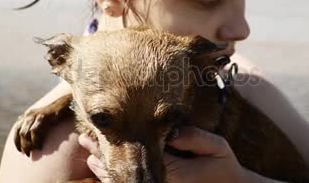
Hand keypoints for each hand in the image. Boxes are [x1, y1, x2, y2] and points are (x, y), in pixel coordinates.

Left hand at [78, 127, 271, 181]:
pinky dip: (115, 179)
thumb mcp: (216, 147)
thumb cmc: (223, 166)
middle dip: (103, 154)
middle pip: (125, 170)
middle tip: (84, 140)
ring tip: (89, 154)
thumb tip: (170, 130)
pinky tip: (103, 171)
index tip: (98, 131)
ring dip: (105, 168)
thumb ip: (194, 138)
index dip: (116, 142)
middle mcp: (163, 182)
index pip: (138, 153)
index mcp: (174, 169)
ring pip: (125, 182)